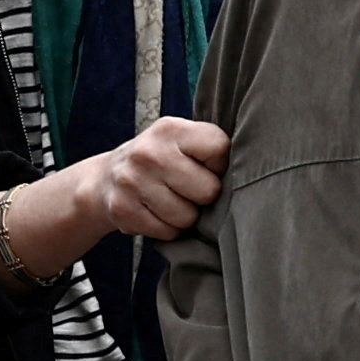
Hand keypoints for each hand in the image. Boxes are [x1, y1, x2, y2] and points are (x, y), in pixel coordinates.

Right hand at [93, 113, 230, 242]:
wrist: (105, 179)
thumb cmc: (160, 161)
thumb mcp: (181, 140)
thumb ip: (211, 148)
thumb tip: (254, 170)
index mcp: (171, 129)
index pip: (219, 149)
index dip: (218, 165)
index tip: (205, 166)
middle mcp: (149, 152)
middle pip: (207, 190)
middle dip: (203, 196)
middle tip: (188, 189)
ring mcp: (133, 181)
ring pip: (187, 217)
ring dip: (185, 216)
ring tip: (171, 201)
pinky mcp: (123, 209)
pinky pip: (167, 232)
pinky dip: (167, 228)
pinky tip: (156, 212)